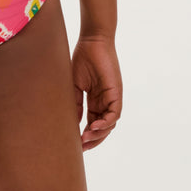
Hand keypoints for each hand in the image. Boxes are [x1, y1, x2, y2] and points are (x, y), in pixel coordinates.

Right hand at [72, 35, 121, 150]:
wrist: (92, 42)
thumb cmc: (82, 59)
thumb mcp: (74, 86)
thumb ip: (76, 104)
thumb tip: (74, 122)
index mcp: (94, 101)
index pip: (92, 124)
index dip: (85, 135)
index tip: (75, 145)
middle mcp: (104, 102)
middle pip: (102, 128)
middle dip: (93, 140)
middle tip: (82, 148)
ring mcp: (111, 98)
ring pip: (109, 124)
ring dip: (99, 133)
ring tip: (86, 138)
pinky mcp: (116, 93)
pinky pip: (115, 113)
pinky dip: (106, 122)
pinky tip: (95, 126)